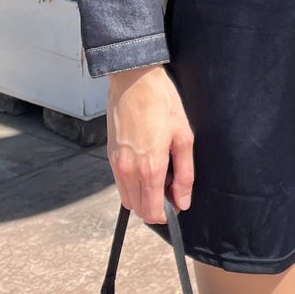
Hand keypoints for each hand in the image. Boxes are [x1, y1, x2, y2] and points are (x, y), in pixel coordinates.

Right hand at [105, 62, 195, 222]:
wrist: (133, 79)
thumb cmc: (161, 102)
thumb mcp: (183, 137)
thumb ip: (184, 174)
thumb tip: (183, 201)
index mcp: (149, 168)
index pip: (152, 212)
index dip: (166, 214)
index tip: (176, 203)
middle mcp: (128, 170)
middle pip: (138, 209)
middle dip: (154, 206)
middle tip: (170, 187)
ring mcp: (116, 163)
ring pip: (127, 197)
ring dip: (142, 196)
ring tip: (158, 174)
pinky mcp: (109, 154)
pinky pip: (120, 182)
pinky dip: (132, 183)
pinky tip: (145, 164)